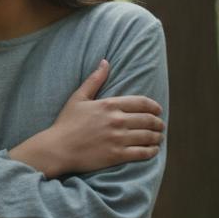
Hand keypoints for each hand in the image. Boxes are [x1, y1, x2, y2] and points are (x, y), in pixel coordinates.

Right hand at [13, 59, 164, 176]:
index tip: (158, 110)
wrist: (57, 148)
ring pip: (147, 136)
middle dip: (158, 123)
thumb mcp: (78, 98)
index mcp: (109, 105)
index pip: (142, 103)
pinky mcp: (116, 155)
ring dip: (156, 136)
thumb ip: (95, 80)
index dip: (154, 107)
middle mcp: (117, 121)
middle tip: (160, 125)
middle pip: (148, 120)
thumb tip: (105, 62)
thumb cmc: (66, 123)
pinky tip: (153, 150)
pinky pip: (141, 153)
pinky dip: (151, 151)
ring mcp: (117, 139)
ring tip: (158, 138)